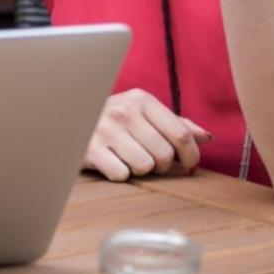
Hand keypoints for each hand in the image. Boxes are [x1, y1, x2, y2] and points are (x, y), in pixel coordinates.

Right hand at [83, 88, 212, 180]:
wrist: (67, 120)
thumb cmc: (112, 120)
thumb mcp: (142, 114)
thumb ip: (174, 124)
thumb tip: (206, 137)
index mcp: (140, 99)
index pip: (181, 133)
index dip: (192, 155)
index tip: (190, 164)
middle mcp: (123, 111)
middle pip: (165, 154)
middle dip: (162, 164)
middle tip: (152, 161)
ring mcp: (105, 130)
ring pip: (145, 166)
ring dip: (140, 169)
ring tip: (129, 159)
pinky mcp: (90, 150)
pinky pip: (122, 175)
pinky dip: (120, 174)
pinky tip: (112, 162)